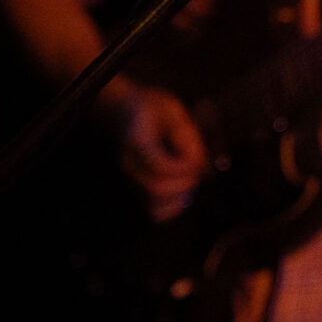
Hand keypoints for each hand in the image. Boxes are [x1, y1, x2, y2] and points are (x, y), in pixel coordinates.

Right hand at [104, 81, 208, 220]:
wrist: (122, 113)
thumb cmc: (151, 109)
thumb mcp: (172, 109)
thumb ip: (187, 136)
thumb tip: (199, 166)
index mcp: (136, 139)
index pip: (158, 164)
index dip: (183, 167)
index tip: (196, 159)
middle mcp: (129, 163)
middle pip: (156, 188)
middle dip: (185, 183)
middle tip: (197, 169)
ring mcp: (129, 179)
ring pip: (154, 205)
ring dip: (180, 197)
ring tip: (190, 179)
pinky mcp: (135, 189)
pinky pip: (154, 212)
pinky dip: (173, 208)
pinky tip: (183, 192)